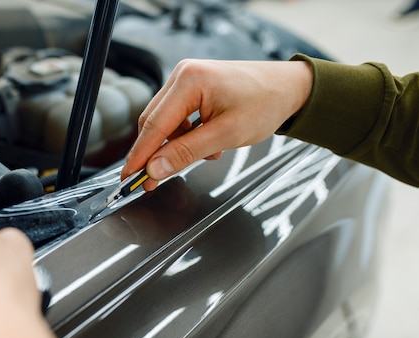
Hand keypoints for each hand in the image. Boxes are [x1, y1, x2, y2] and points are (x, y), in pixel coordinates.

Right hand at [122, 59, 312, 189]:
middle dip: (156, 153)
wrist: (289, 88)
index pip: (154, 125)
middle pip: (153, 123)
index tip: (129, 178)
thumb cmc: (266, 103)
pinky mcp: (192, 87)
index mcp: (189, 81)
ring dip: (177, 145)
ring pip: (165, 122)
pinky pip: (177, 117)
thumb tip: (156, 169)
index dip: (139, 155)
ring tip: (208, 153)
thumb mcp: (226, 135)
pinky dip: (186, 136)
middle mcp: (182, 75)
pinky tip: (208, 142)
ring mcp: (186, 79)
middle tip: (154, 180)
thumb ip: (187, 153)